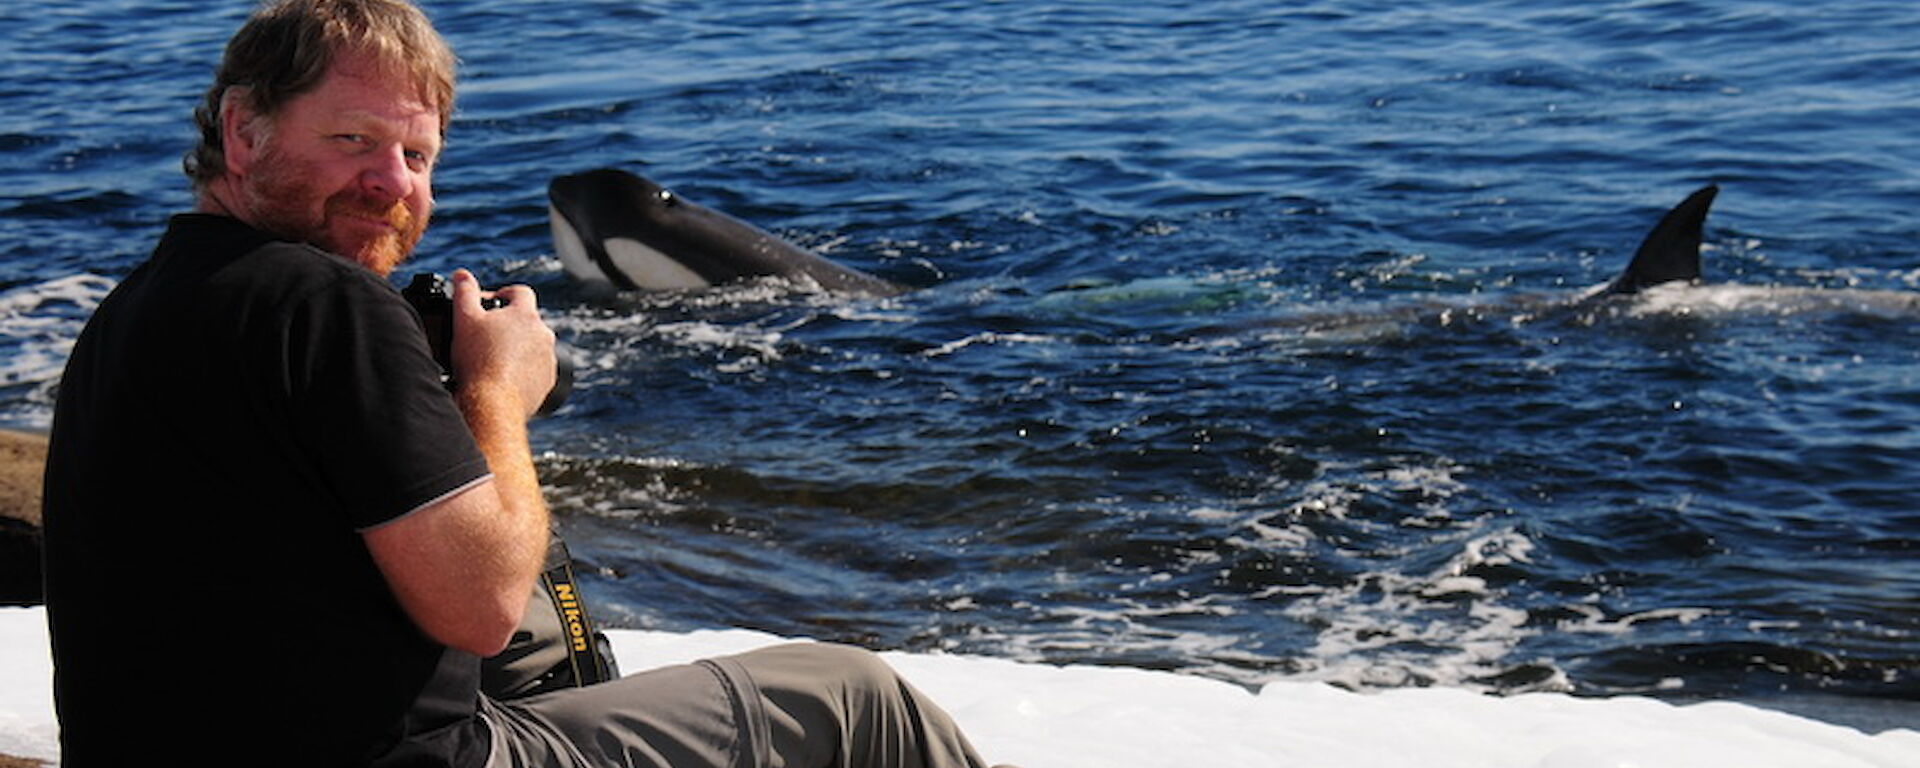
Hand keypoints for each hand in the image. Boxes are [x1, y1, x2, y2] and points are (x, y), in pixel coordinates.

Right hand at [448, 269, 557, 418]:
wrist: (493, 402)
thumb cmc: (477, 359)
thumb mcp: (464, 319)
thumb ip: (464, 292)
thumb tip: (462, 274)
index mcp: (526, 315)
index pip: (521, 292)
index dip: (505, 293)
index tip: (493, 303)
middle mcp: (544, 334)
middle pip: (528, 321)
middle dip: (510, 324)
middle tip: (488, 335)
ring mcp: (549, 359)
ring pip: (534, 346)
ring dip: (518, 347)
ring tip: (495, 358)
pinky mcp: (548, 381)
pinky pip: (537, 369)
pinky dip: (524, 370)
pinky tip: (505, 376)